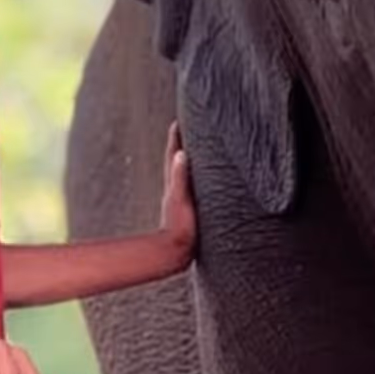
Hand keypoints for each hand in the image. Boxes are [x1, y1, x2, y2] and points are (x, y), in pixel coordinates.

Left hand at [159, 121, 196, 269]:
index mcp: (174, 183)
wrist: (176, 253)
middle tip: (185, 125)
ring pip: (183, 172)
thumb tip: (182, 154)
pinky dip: (193, 175)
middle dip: (180, 142)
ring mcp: (180, 197)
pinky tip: (200, 178)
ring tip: (194, 145)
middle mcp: (175, 188)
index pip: (174, 154)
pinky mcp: (187, 207)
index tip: (178, 119)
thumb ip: (180, 178)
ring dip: (186, 157)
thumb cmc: (179, 228)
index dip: (176, 137)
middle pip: (177, 159)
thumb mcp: (180, 200)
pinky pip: (190, 185)